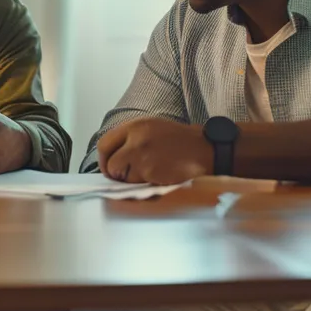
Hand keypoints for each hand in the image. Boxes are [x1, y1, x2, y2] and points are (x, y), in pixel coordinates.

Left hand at [95, 116, 210, 184]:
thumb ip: (130, 139)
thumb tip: (112, 157)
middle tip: (124, 176)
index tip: (109, 166)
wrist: (205, 150)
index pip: (104, 143)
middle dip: (115, 173)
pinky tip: (158, 177)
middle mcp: (136, 138)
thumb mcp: (152, 129)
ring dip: (131, 180)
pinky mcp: (150, 171)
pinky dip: (143, 185)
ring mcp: (142, 155)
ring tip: (150, 173)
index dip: (104, 159)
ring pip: (122, 177)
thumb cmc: (181, 142)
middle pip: (109, 163)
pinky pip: (136, 185)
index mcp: (135, 125)